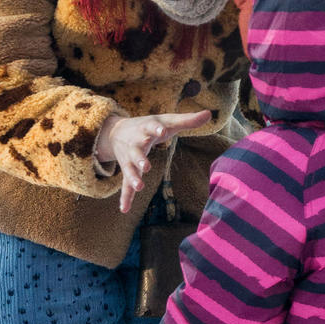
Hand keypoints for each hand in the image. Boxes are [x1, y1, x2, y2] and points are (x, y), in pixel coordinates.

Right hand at [96, 110, 211, 212]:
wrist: (115, 132)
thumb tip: (209, 114)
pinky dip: (125, 197)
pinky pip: (125, 185)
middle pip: (137, 151)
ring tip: (139, 186)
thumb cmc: (148, 126)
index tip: (162, 131)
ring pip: (130, 169)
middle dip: (140, 158)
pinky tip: (124, 209)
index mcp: (146, 129)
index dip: (156, 129)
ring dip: (133, 177)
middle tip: (146, 166)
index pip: (151, 127)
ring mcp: (129, 159)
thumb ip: (187, 120)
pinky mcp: (127, 170)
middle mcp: (135, 144)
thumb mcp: (167, 121)